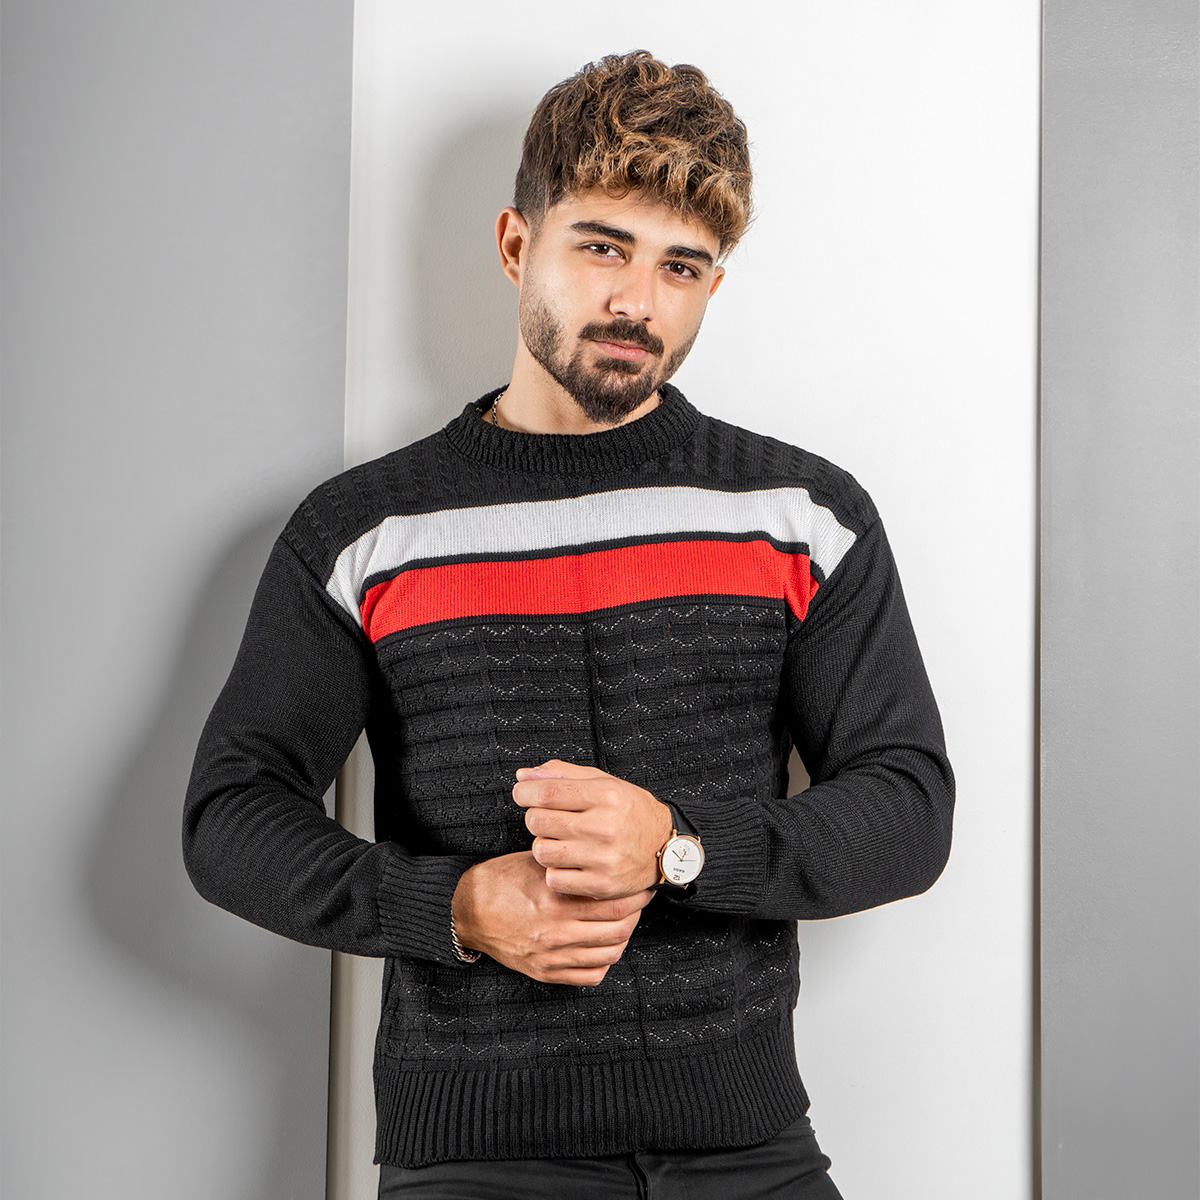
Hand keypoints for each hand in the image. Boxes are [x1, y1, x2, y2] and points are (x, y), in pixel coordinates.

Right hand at [451, 851, 652, 985]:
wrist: (466, 910)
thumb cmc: (500, 881)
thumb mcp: (535, 864)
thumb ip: (569, 866)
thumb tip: (605, 861)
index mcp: (555, 901)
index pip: (612, 902)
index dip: (634, 894)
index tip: (641, 884)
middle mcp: (555, 931)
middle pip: (617, 929)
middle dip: (635, 914)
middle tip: (639, 901)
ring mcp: (550, 956)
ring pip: (609, 954)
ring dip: (624, 937)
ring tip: (625, 921)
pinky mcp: (545, 972)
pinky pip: (590, 976)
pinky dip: (605, 961)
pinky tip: (604, 944)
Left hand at [513, 760, 673, 898]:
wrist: (664, 847)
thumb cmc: (629, 811)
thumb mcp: (603, 782)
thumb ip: (563, 774)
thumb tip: (523, 775)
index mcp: (606, 796)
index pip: (547, 793)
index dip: (525, 792)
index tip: (522, 794)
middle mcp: (605, 827)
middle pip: (538, 822)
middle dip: (535, 817)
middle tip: (548, 818)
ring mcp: (603, 859)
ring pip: (542, 851)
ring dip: (544, 845)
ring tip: (560, 840)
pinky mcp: (601, 885)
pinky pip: (554, 879)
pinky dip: (555, 871)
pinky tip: (569, 862)